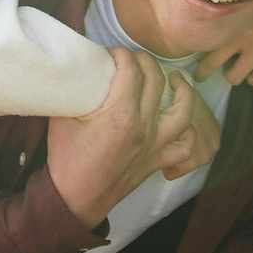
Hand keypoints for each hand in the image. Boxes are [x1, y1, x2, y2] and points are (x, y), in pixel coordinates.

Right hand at [47, 49, 211, 227]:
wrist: (75, 199)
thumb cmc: (66, 159)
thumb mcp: (64, 119)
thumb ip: (76, 92)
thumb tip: (80, 70)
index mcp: (120, 114)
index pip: (130, 69)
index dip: (121, 54)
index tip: (111, 54)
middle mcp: (144, 127)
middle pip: (155, 79)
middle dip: (143, 61)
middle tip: (131, 59)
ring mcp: (155, 144)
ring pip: (183, 109)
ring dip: (181, 89)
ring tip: (173, 78)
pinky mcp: (158, 160)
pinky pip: (186, 145)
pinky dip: (188, 130)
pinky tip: (181, 118)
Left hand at [197, 0, 252, 89]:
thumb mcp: (242, 11)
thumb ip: (225, 27)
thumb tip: (199, 42)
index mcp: (239, 30)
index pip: (213, 60)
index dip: (203, 71)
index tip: (199, 76)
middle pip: (233, 77)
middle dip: (230, 73)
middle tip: (232, 66)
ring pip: (252, 80)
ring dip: (250, 72)